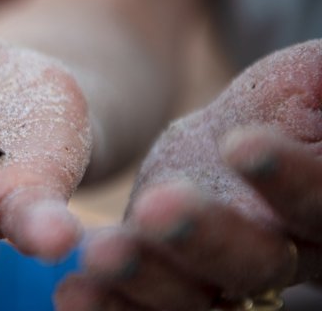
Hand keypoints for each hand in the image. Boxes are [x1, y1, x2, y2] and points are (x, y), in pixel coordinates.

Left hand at [57, 39, 321, 309]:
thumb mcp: (306, 83)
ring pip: (195, 295)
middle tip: (156, 207)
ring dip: (146, 277)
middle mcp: (283, 255)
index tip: (240, 143)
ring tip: (102, 254)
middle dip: (206, 236)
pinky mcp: (172, 283)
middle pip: (255, 261)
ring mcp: (223, 278)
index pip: (319, 200)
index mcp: (321, 207)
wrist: (231, 145)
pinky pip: (146, 307)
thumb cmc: (284, 107)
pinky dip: (112, 304)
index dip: (288, 177)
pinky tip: (75, 293)